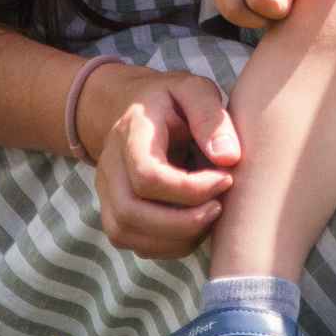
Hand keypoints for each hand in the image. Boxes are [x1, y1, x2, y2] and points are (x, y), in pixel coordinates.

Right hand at [86, 64, 241, 258]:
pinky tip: (196, 226)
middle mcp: (110, 165)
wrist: (133, 107)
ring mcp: (107, 191)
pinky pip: (134, 243)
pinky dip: (169, 245)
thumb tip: (228, 158)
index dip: (189, 188)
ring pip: (127, 233)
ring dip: (176, 238)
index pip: (147, 174)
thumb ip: (211, 117)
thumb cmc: (171, 100)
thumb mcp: (194, 89)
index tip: (226, 179)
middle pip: (129, 212)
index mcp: (131, 131)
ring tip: (210, 216)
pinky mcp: (114, 211)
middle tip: (219, 208)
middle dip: (181, 223)